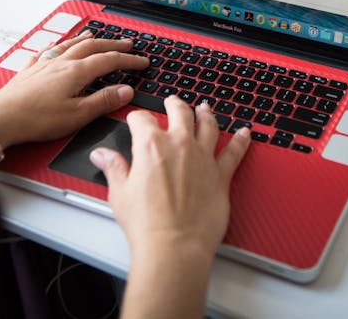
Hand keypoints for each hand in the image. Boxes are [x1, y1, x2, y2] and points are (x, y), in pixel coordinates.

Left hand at [0, 32, 148, 152]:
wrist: (1, 118)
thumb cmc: (36, 119)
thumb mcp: (78, 115)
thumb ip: (103, 101)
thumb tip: (126, 91)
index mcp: (76, 72)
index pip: (110, 60)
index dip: (129, 60)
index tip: (142, 61)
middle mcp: (61, 63)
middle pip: (92, 46)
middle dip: (112, 43)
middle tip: (127, 43)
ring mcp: (44, 64)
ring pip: (70, 44)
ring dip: (86, 39)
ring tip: (96, 35)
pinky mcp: (30, 70)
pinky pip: (47, 50)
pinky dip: (57, 44)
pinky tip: (56, 44)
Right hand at [90, 95, 250, 317]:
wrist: (174, 246)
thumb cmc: (146, 225)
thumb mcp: (120, 193)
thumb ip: (113, 167)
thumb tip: (102, 155)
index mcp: (151, 145)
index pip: (142, 120)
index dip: (136, 118)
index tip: (135, 121)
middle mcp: (179, 144)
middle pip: (180, 112)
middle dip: (174, 104)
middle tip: (172, 102)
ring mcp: (203, 157)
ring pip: (208, 125)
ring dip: (205, 114)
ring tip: (204, 108)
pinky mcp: (220, 174)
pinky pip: (234, 151)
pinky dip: (241, 140)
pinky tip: (245, 133)